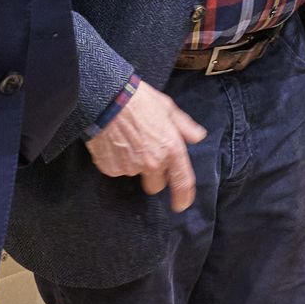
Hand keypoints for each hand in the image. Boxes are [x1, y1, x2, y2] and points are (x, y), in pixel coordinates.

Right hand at [85, 80, 207, 211]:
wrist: (106, 99)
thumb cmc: (140, 100)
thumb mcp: (168, 108)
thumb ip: (185, 126)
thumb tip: (198, 137)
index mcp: (170, 148)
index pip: (182, 181)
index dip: (184, 197)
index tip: (181, 205)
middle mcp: (152, 163)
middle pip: (156, 185)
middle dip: (153, 175)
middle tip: (146, 154)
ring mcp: (130, 168)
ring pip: (134, 175)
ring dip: (133, 164)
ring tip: (127, 140)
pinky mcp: (110, 169)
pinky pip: (116, 170)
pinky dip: (116, 161)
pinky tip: (114, 142)